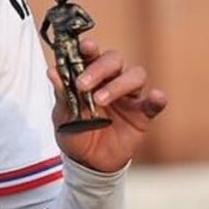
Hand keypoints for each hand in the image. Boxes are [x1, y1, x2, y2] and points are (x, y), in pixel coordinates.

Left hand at [49, 38, 167, 172]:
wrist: (87, 162)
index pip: (91, 54)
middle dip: (99, 68)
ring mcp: (128, 96)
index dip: (89, 47)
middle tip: (82, 85)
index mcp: (88, 75)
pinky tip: (156, 96)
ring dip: (119, 85)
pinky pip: (153, 103)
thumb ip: (61, 93)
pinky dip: (156, 98)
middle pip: (114, 60)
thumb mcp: (62, 115)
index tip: (85, 46)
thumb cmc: (74, 132)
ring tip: (100, 100)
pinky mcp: (141, 115)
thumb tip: (52, 71)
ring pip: (135, 76)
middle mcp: (110, 80)